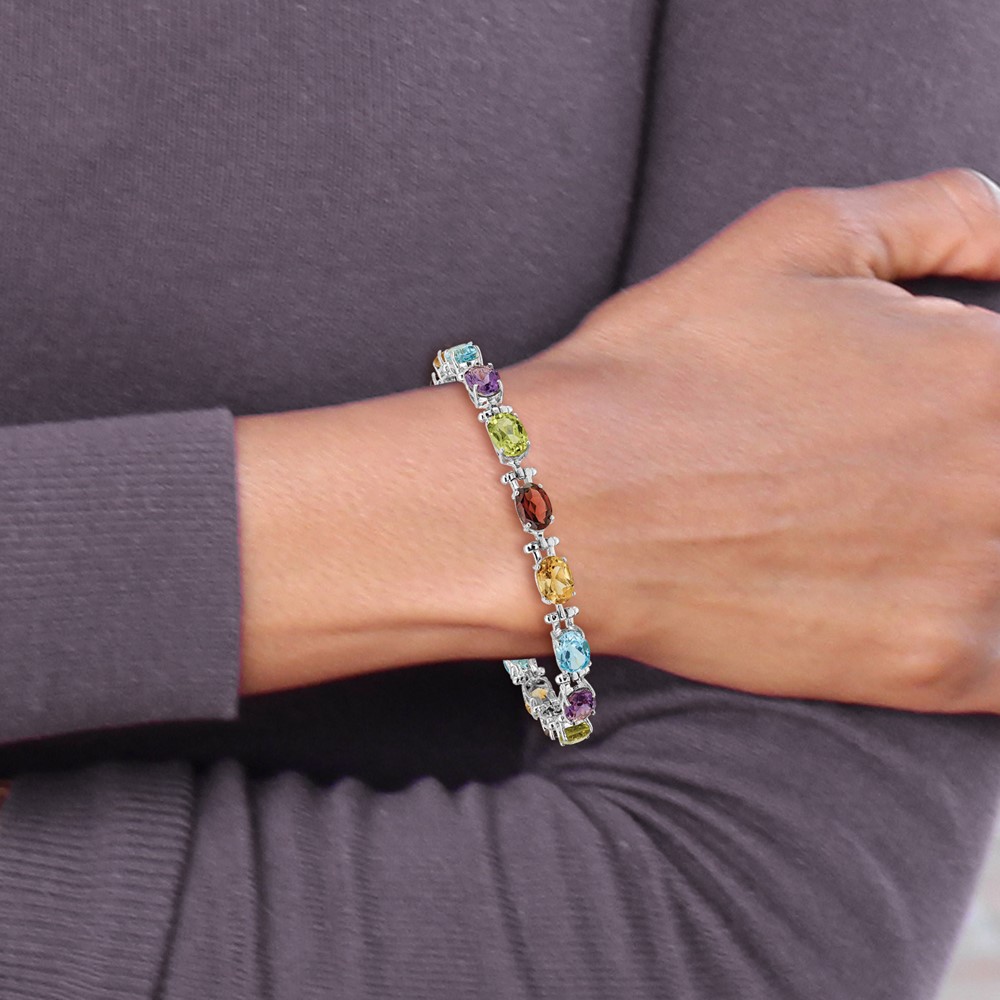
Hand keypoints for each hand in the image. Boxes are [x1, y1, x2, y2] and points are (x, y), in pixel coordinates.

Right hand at [514, 168, 999, 712]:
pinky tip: (909, 600)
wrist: (563, 501)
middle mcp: (998, 474)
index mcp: (984, 365)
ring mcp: (973, 581)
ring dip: (977, 543)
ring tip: (875, 527)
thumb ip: (946, 212)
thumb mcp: (798, 236)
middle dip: (968, 465)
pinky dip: (978, 632)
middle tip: (871, 471)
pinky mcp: (929, 667)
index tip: (919, 413)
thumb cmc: (663, 366)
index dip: (977, 394)